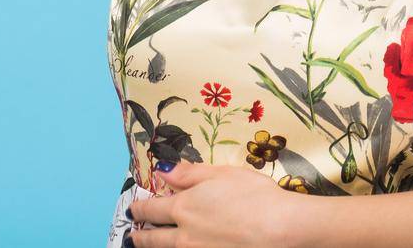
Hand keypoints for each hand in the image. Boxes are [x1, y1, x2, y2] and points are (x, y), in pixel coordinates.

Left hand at [127, 160, 309, 246]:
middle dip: (140, 235)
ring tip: (147, 245)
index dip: (140, 209)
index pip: (151, 210)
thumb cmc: (254, 196)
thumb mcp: (221, 174)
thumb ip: (189, 174)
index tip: (134, 210)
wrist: (279, 229)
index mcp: (183, 208)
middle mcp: (184, 236)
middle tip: (133, 235)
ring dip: (153, 247)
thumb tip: (164, 171)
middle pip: (153, 238)